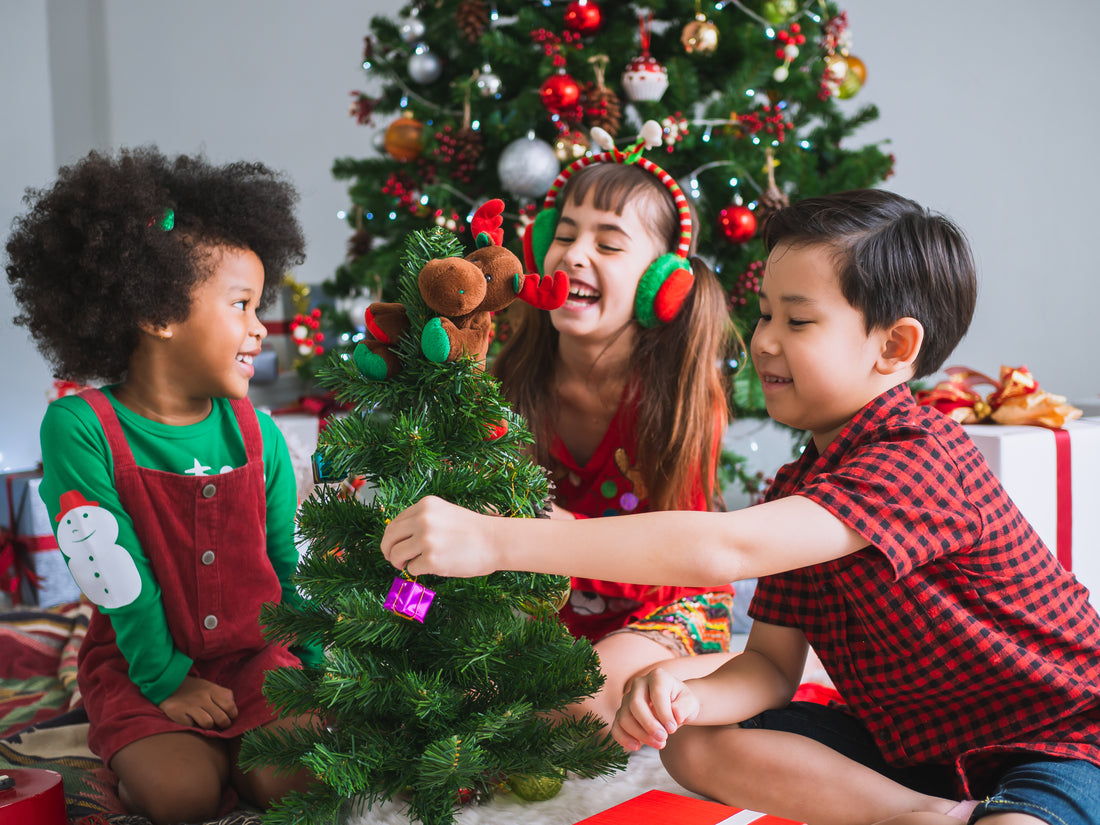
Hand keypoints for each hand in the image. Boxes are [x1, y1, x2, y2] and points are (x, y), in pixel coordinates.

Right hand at [158, 676, 237, 728]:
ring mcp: (190, 705)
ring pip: (208, 723)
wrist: (166, 682)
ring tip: (205, 722)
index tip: (229, 717)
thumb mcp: (209, 686)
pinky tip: (190, 721)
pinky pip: (191, 726)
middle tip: (220, 724)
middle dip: (223, 724)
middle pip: (222, 718)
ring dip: (208, 726)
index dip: (232, 715)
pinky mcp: (177, 712)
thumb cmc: (192, 688)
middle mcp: (203, 697)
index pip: (230, 706)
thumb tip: (233, 705)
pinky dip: (192, 726)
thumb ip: (223, 694)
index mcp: (212, 690)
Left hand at [381, 496, 500, 577]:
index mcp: (425, 505)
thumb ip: (422, 520)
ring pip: (396, 554)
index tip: (393, 545)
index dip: (392, 536)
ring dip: (399, 562)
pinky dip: (416, 571)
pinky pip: (411, 568)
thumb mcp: (444, 513)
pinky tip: (429, 568)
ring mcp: (426, 540)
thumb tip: (399, 537)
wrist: (496, 541)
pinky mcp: (430, 560)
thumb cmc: (473, 530)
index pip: (396, 522)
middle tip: (393, 559)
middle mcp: (422, 519)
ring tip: (408, 565)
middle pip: (390, 537)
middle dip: (388, 550)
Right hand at [611, 667, 699, 751]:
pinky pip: (616, 726)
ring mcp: (627, 698)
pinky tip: (637, 747)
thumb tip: (676, 714)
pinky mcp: (621, 713)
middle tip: (664, 739)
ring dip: (640, 734)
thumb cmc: (682, 703)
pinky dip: (623, 738)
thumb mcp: (691, 703)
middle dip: (649, 725)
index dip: (663, 713)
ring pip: (624, 717)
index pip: (656, 693)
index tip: (673, 729)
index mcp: (657, 676)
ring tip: (659, 744)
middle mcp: (639, 684)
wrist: (674, 707)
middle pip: (635, 704)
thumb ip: (685, 707)